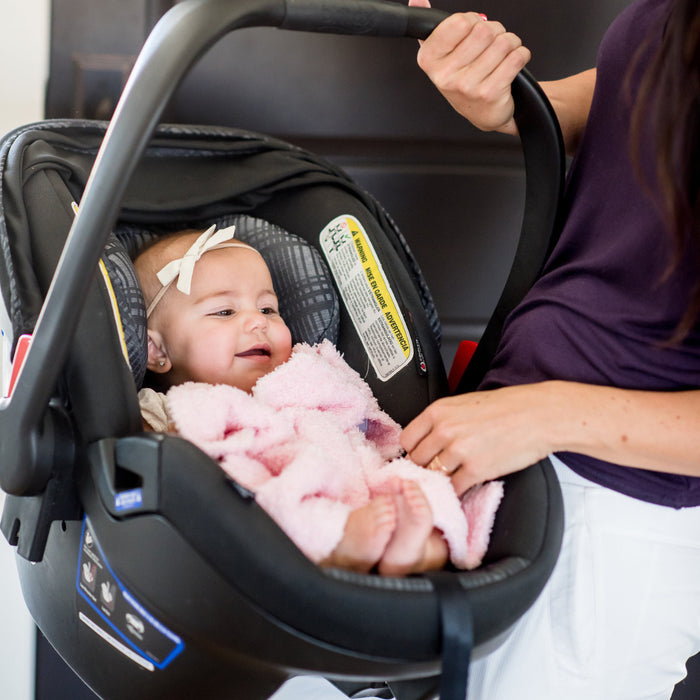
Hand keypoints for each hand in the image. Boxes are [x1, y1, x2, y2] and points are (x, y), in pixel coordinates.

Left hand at [400, 383, 557, 495]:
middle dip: (423, 467)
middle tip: (432, 471)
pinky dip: (455, 492)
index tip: (418, 456)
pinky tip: (461, 487)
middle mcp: (444, 430)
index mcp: (439, 411)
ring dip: (438, 481)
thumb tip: (428, 438)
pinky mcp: (476, 470)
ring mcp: (459, 451)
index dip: (412, 450)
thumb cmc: (508, 407)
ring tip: (447, 480)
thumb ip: (443, 420)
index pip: (407, 439)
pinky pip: (453, 489)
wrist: (539, 415)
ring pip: (432, 475)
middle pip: (416, 459)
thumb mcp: (465, 403)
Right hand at [409, 0, 530, 134]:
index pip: (460, 22)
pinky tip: (513, 62)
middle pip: (484, 30)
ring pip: (503, 42)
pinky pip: (516, 58)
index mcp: (429, 60)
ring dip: (510, 42)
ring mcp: (467, 87)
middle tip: (491, 44)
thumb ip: (432, 27)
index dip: (472, 21)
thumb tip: (417, 0)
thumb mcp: (442, 55)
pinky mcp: (490, 94)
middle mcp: (445, 76)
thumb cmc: (464, 79)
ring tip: (503, 54)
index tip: (472, 30)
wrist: (483, 113)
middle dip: (495, 31)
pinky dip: (521, 54)